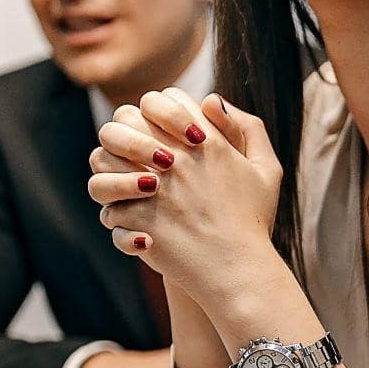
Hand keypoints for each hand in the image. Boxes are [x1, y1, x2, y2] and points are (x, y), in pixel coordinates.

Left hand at [88, 91, 283, 302]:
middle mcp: (175, 157)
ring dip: (111, 174)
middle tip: (137, 157)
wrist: (238, 268)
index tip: (163, 133)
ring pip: (102, 160)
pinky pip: (110, 208)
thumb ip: (248, 128)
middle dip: (125, 133)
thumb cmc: (253, 220)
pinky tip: (137, 225)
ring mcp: (152, 188)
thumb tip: (212, 101)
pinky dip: (119, 216)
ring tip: (130, 191)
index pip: (163, 99)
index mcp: (204, 140)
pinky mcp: (137, 217)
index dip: (158, 110)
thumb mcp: (266, 169)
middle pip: (124, 119)